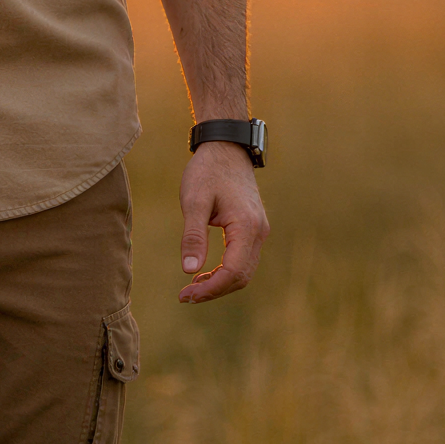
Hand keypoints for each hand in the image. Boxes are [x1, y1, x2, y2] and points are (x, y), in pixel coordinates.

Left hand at [177, 141, 268, 304]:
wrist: (226, 147)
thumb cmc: (208, 170)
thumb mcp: (194, 201)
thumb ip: (193, 236)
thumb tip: (189, 271)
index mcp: (247, 227)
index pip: (232, 272)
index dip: (210, 289)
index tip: (185, 295)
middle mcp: (259, 232)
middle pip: (240, 277)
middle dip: (214, 290)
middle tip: (185, 296)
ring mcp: (259, 231)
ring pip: (243, 271)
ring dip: (219, 283)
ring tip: (192, 287)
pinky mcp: (253, 228)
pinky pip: (243, 259)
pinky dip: (225, 271)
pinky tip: (204, 272)